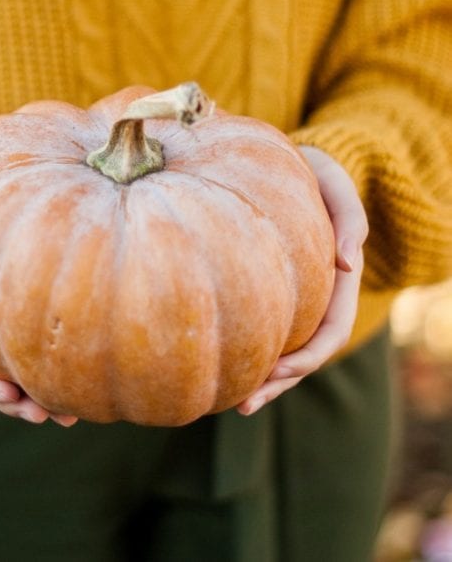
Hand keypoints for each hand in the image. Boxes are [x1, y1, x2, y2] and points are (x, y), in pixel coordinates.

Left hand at [237, 146, 367, 415]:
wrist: (283, 163)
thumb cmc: (311, 171)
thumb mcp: (334, 182)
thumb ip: (349, 218)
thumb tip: (347, 264)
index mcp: (336, 281)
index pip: (330, 331)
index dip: (309, 357)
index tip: (279, 371)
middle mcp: (315, 296)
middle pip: (304, 353)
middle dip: (278, 382)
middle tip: (244, 404)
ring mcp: (291, 297)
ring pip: (280, 348)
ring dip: (261, 379)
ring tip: (231, 403)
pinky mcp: (264, 290)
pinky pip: (258, 326)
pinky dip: (243, 349)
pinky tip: (217, 366)